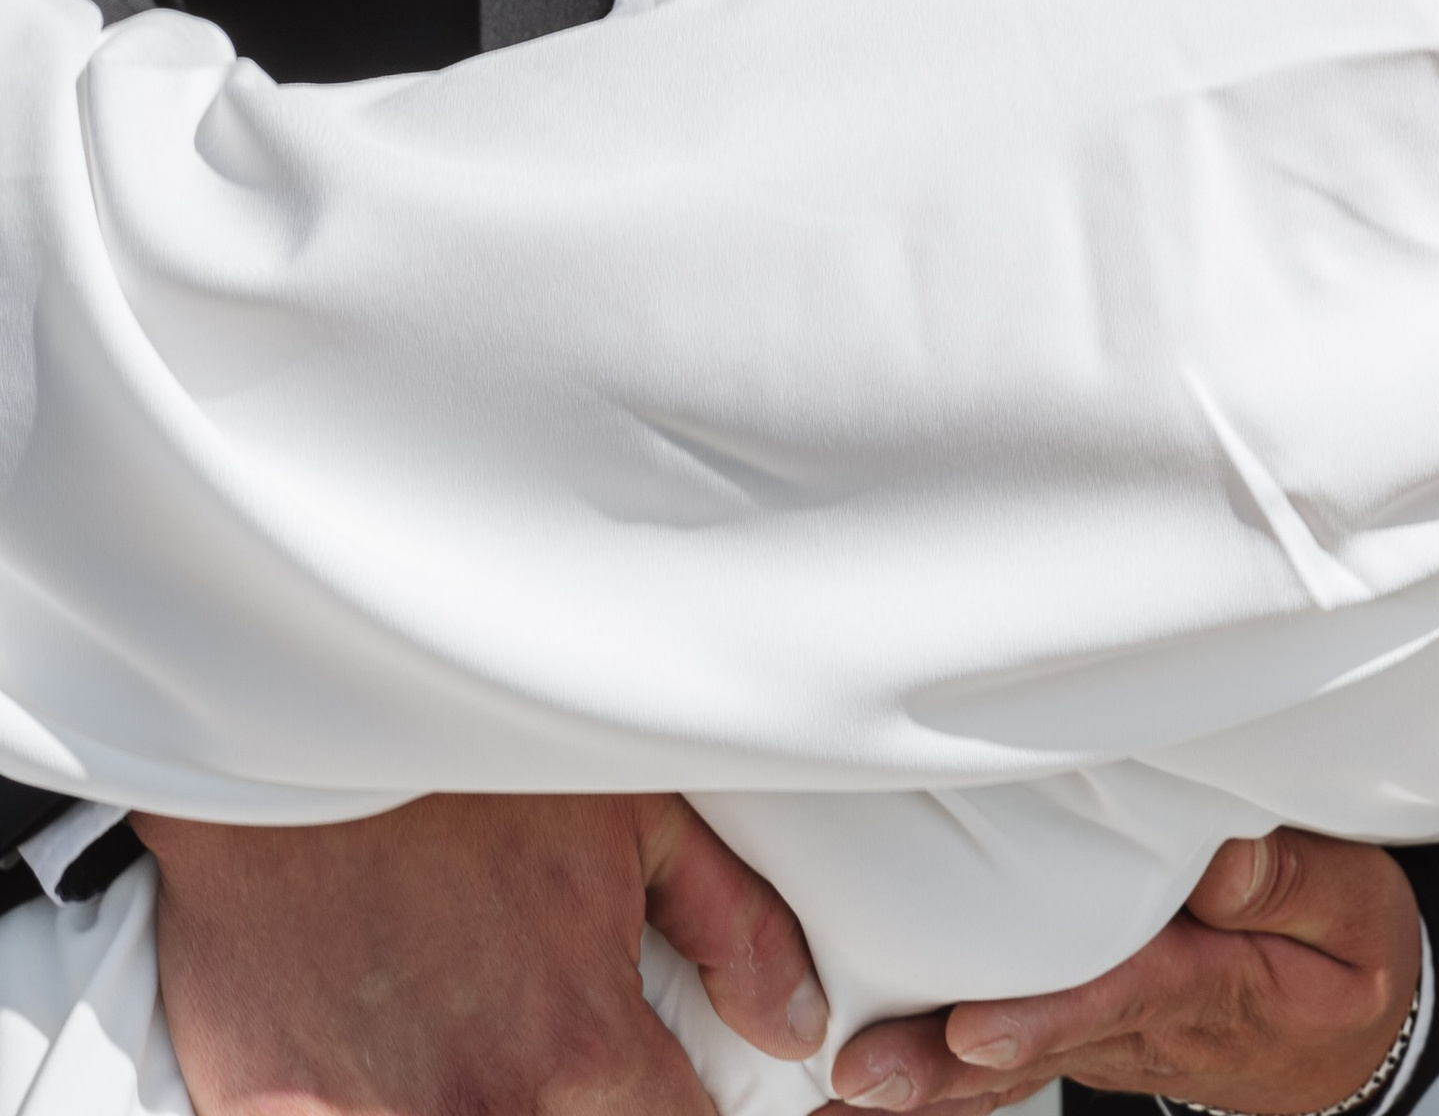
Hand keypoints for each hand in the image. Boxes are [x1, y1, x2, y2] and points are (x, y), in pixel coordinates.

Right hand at [133, 791, 828, 1115]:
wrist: (285, 720)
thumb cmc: (463, 758)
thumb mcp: (633, 807)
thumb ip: (734, 928)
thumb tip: (796, 1025)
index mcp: (577, 1050)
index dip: (676, 1103)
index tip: (652, 1069)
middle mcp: (481, 1109)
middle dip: (575, 1099)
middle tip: (536, 1025)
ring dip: (471, 1095)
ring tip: (450, 1018)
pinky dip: (366, 1099)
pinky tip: (372, 1039)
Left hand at [829, 831, 1422, 1115]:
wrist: (1349, 1040)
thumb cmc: (1347, 955)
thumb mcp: (1355, 912)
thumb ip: (1292, 881)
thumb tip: (1221, 851)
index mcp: (1213, 984)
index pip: (1123, 993)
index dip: (1048, 1012)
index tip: (976, 1026)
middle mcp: (1145, 1024)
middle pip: (1040, 1043)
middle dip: (949, 1065)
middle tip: (863, 1077)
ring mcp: (1111, 1038)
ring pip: (1011, 1065)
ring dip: (929, 1080)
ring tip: (843, 1090)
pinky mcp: (1092, 1031)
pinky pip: (1007, 1062)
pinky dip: (942, 1078)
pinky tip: (870, 1092)